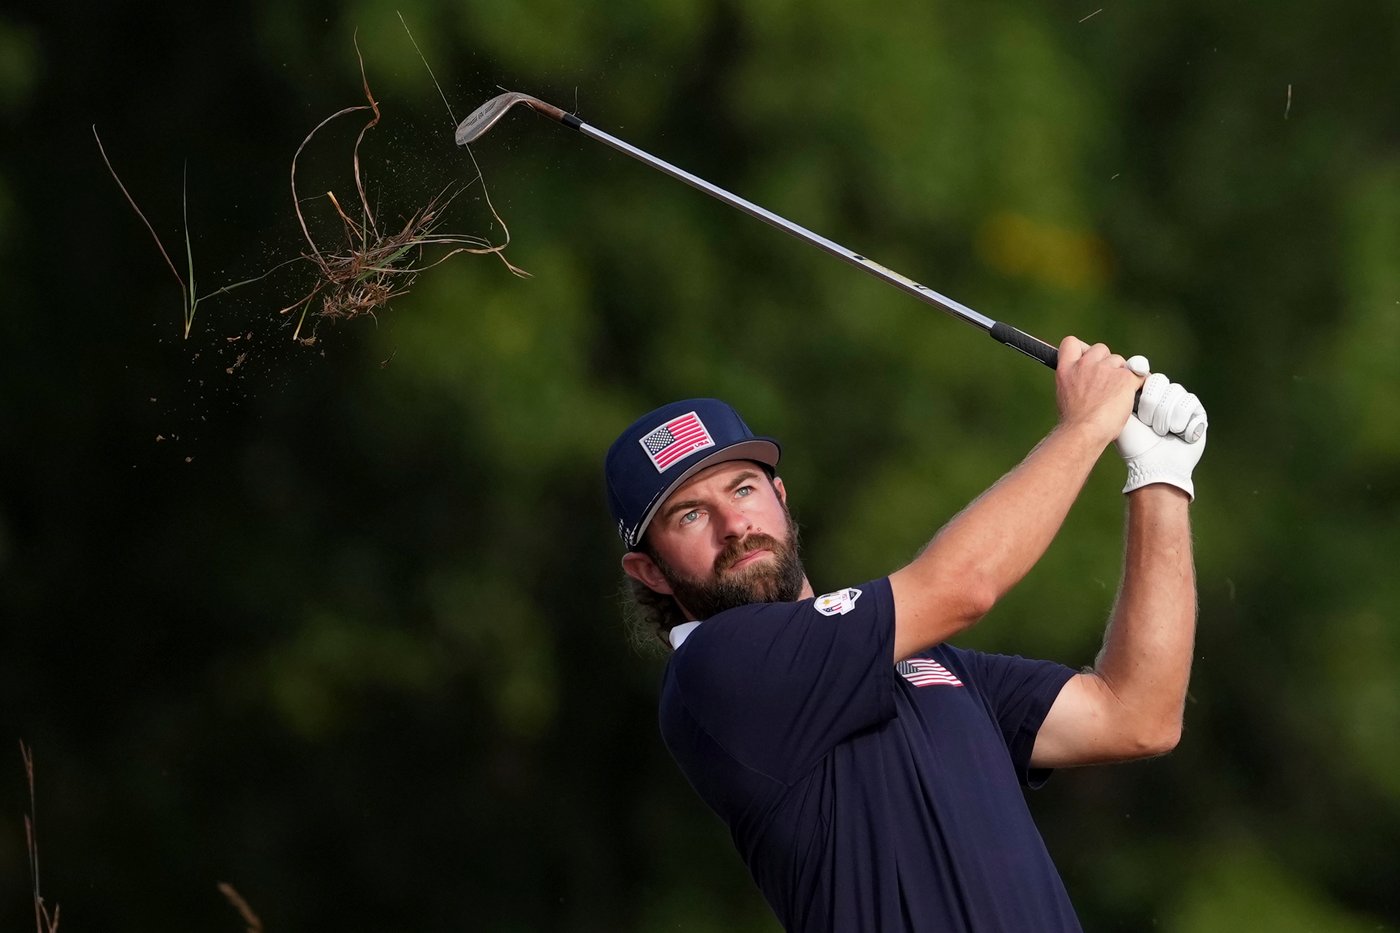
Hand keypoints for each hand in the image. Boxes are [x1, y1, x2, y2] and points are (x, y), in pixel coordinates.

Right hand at [1055, 337, 1143, 446]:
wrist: (1084, 432)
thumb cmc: (1075, 422)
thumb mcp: (1065, 395)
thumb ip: (1076, 381)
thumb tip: (1088, 381)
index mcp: (1066, 369)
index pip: (1071, 343)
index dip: (1082, 349)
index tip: (1086, 358)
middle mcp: (1085, 365)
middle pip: (1101, 349)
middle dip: (1105, 362)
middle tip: (1106, 383)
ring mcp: (1106, 369)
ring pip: (1120, 361)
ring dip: (1121, 374)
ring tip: (1116, 395)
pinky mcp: (1125, 378)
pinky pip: (1138, 374)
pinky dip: (1138, 383)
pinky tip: (1134, 394)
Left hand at [1115, 358, 1207, 499]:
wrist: (1154, 466)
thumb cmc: (1134, 444)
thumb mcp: (1122, 414)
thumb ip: (1123, 388)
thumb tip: (1135, 363)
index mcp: (1145, 395)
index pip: (1149, 377)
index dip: (1146, 390)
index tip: (1140, 406)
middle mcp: (1164, 397)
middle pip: (1162, 382)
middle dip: (1153, 407)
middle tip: (1149, 425)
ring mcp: (1181, 405)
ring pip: (1176, 394)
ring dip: (1166, 418)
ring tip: (1162, 433)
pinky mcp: (1198, 414)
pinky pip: (1191, 404)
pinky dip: (1182, 423)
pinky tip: (1178, 435)